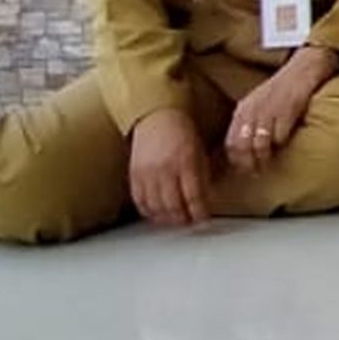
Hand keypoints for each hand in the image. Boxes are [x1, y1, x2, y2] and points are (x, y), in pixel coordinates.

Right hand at [128, 108, 210, 227]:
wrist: (157, 117)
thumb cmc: (182, 133)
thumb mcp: (200, 153)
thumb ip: (201, 178)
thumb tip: (203, 202)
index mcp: (186, 163)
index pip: (194, 197)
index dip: (199, 212)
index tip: (203, 218)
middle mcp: (166, 170)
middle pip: (173, 206)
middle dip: (183, 219)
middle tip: (189, 222)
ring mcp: (148, 173)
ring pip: (156, 207)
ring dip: (166, 219)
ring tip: (174, 220)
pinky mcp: (134, 175)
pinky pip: (140, 200)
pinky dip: (149, 211)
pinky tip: (156, 214)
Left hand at [226, 47, 338, 174]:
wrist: (304, 67)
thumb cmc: (284, 88)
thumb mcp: (260, 102)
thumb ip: (250, 121)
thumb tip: (245, 148)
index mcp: (243, 109)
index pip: (230, 142)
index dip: (235, 160)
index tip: (243, 171)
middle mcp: (252, 110)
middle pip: (242, 146)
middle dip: (248, 164)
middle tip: (256, 173)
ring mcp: (268, 110)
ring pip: (258, 144)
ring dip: (264, 158)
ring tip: (269, 165)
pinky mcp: (286, 110)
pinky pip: (279, 136)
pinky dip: (281, 145)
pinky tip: (284, 147)